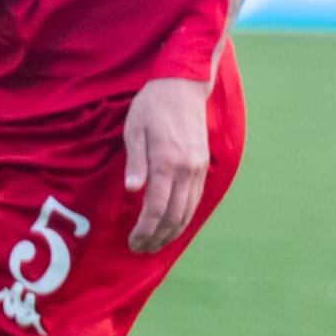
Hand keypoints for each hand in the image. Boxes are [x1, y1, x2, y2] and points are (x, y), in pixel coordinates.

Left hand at [122, 73, 212, 252]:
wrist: (183, 86)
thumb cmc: (152, 105)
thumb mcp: (134, 129)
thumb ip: (135, 161)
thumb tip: (132, 190)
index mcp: (167, 161)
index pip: (157, 207)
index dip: (145, 229)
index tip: (134, 241)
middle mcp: (187, 170)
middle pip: (174, 215)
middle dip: (157, 237)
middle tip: (141, 249)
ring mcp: (198, 169)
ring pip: (188, 211)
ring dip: (172, 232)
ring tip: (156, 244)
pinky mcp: (204, 166)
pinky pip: (196, 200)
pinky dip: (185, 218)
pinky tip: (174, 226)